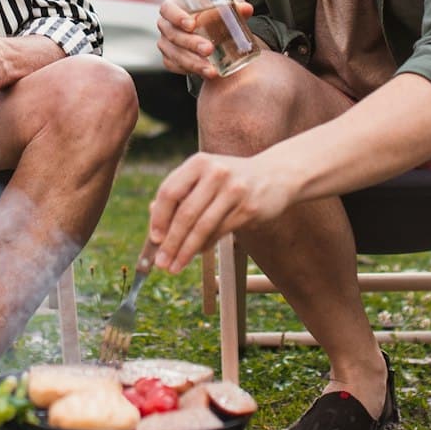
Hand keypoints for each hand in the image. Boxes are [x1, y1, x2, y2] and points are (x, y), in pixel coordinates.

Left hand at [146, 151, 295, 272]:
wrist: (276, 175)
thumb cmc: (232, 180)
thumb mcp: (205, 178)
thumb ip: (181, 195)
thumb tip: (154, 225)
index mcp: (199, 162)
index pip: (169, 192)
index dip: (159, 218)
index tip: (154, 239)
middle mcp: (215, 172)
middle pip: (185, 213)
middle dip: (171, 242)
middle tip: (161, 263)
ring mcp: (234, 190)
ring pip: (203, 226)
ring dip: (185, 251)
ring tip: (175, 266)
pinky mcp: (249, 207)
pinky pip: (220, 232)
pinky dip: (205, 246)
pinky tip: (197, 253)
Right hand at [155, 0, 254, 79]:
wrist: (208, 34)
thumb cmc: (210, 16)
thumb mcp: (221, 10)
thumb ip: (234, 8)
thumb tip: (247, 9)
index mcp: (173, 7)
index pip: (167, 9)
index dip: (177, 16)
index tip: (192, 24)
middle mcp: (166, 26)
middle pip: (173, 35)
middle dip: (191, 43)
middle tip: (209, 49)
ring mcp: (166, 44)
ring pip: (175, 54)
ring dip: (193, 62)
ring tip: (211, 70)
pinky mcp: (169, 59)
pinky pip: (176, 66)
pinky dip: (190, 70)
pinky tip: (205, 73)